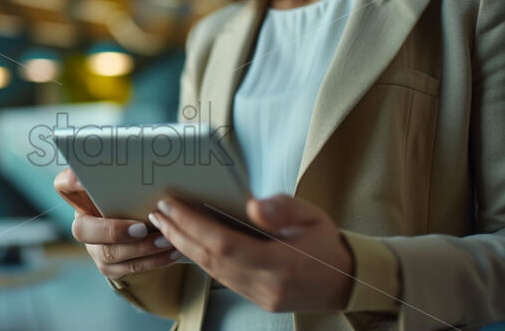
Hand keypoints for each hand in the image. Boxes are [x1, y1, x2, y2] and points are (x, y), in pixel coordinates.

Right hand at [54, 168, 180, 279]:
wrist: (146, 225)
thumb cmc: (137, 196)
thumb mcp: (133, 184)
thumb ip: (131, 177)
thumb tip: (148, 162)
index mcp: (83, 195)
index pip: (64, 184)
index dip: (71, 182)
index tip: (84, 180)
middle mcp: (83, 222)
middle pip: (82, 230)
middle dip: (113, 231)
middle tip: (141, 228)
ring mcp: (94, 247)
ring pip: (109, 253)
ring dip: (141, 248)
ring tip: (166, 240)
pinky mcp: (110, 266)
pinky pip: (129, 268)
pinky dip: (153, 260)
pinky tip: (172, 251)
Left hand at [148, 194, 353, 311]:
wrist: (347, 281)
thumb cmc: (327, 243)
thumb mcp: (313, 216)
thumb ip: (283, 208)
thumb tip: (251, 205)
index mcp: (281, 264)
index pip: (224, 244)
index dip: (193, 224)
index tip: (171, 205)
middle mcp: (266, 285)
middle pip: (210, 259)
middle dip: (179, 234)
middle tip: (157, 213)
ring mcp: (259, 296)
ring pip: (211, 271)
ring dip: (184, 247)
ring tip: (164, 226)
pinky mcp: (256, 299)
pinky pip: (220, 278)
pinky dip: (200, 259)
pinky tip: (186, 244)